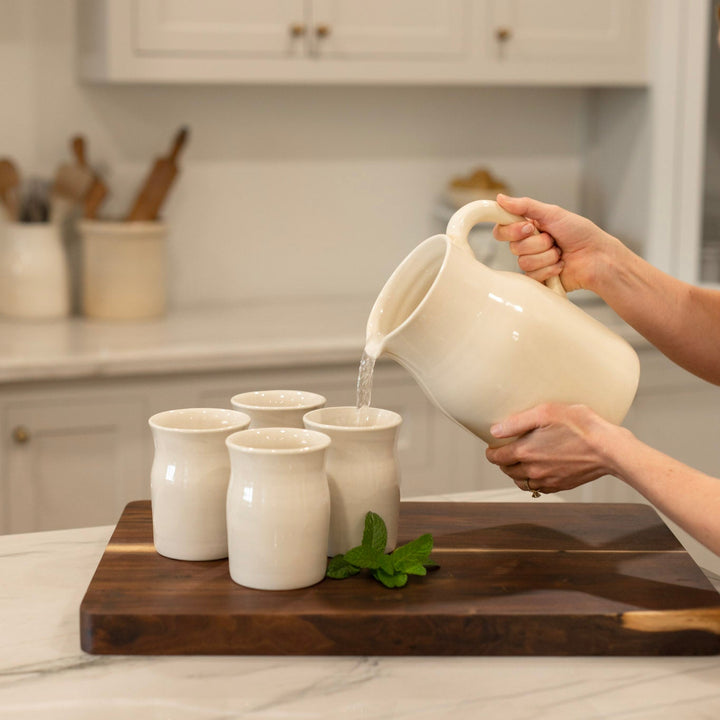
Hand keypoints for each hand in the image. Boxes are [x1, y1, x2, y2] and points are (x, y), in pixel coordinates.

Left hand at [485, 403, 622, 494]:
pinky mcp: (561, 485)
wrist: (609, 449)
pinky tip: (538, 472)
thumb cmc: (579, 426)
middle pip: (507, 470)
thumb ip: (517, 422)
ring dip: (516, 473)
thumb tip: (495, 431)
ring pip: (521, 482)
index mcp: (525, 451)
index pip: (496, 457)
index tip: (492, 447)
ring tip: (519, 462)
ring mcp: (547, 480)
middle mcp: (533, 470)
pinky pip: (538, 489)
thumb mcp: (546, 412)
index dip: (491, 452)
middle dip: (502, 461)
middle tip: (506, 451)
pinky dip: (532, 482)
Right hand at [493, 194, 618, 292]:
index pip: (502, 230)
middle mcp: (528, 245)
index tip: (529, 227)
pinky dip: (550, 269)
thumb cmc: (581, 233)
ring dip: (546, 256)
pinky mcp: (539, 278)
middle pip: (513, 247)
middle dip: (537, 243)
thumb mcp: (553, 213)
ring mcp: (533, 262)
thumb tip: (500, 198)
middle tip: (552, 239)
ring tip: (560, 253)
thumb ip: (525, 206)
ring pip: (524, 262)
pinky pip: (532, 276)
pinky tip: (561, 265)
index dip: (512, 230)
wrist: (597, 257)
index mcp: (528, 227)